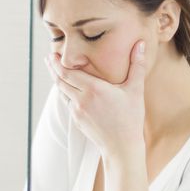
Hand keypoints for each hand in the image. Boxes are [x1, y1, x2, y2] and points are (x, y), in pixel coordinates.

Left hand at [47, 40, 148, 160]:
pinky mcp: (76, 121)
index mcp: (93, 89)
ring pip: (62, 92)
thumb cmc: (131, 118)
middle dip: (52, 68)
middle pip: (60, 81)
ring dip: (57, 81)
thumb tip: (140, 43)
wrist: (122, 147)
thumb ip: (136, 65)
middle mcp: (81, 99)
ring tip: (54, 71)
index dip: (57, 62)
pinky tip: (67, 90)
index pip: (68, 72)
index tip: (53, 54)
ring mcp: (77, 111)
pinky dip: (65, 93)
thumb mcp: (135, 90)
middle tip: (49, 58)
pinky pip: (68, 103)